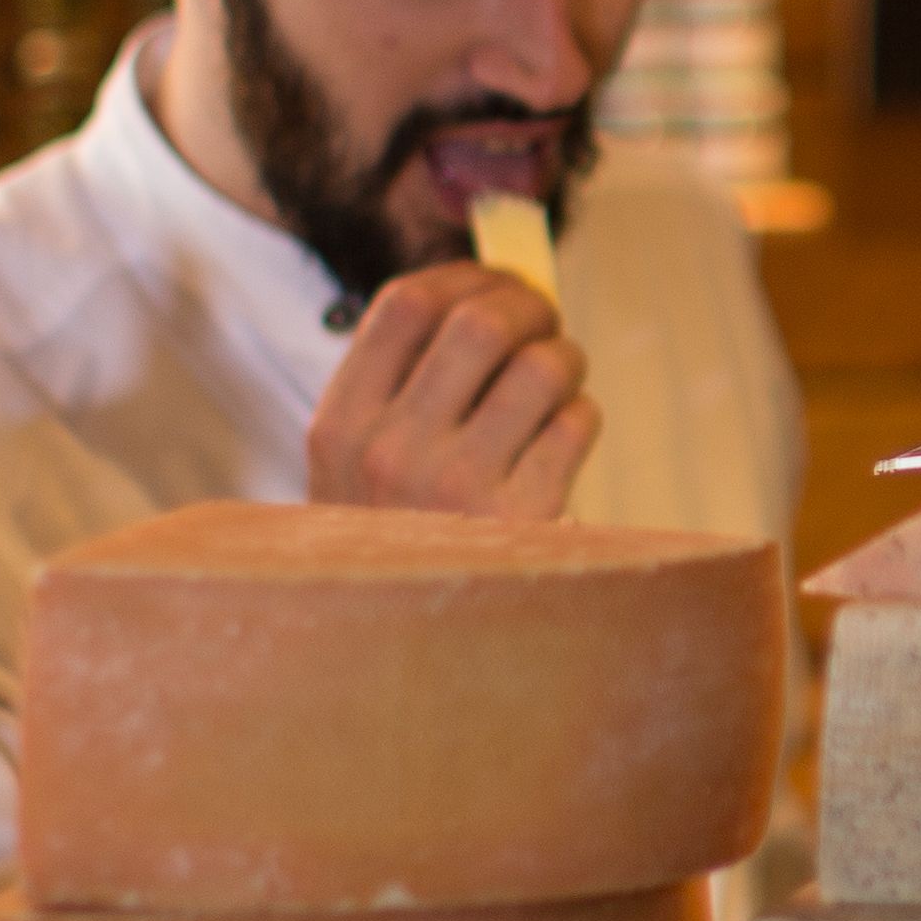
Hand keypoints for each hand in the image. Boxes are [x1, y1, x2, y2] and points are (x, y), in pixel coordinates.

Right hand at [308, 264, 597, 517]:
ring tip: (560, 378)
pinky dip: (582, 416)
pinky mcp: (521, 523)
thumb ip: (404, 382)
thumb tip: (495, 284)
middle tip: (544, 318)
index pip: (407, 303)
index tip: (493, 281)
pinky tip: (564, 437)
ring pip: (542, 367)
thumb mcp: (357, 465)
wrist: (403, 645)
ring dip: (566, 358)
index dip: (465, 275)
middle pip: (482, 322)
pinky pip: (576, 424)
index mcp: (339, 426)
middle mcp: (389, 453)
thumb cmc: (395, 534)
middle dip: (529, 305)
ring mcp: (455, 491)